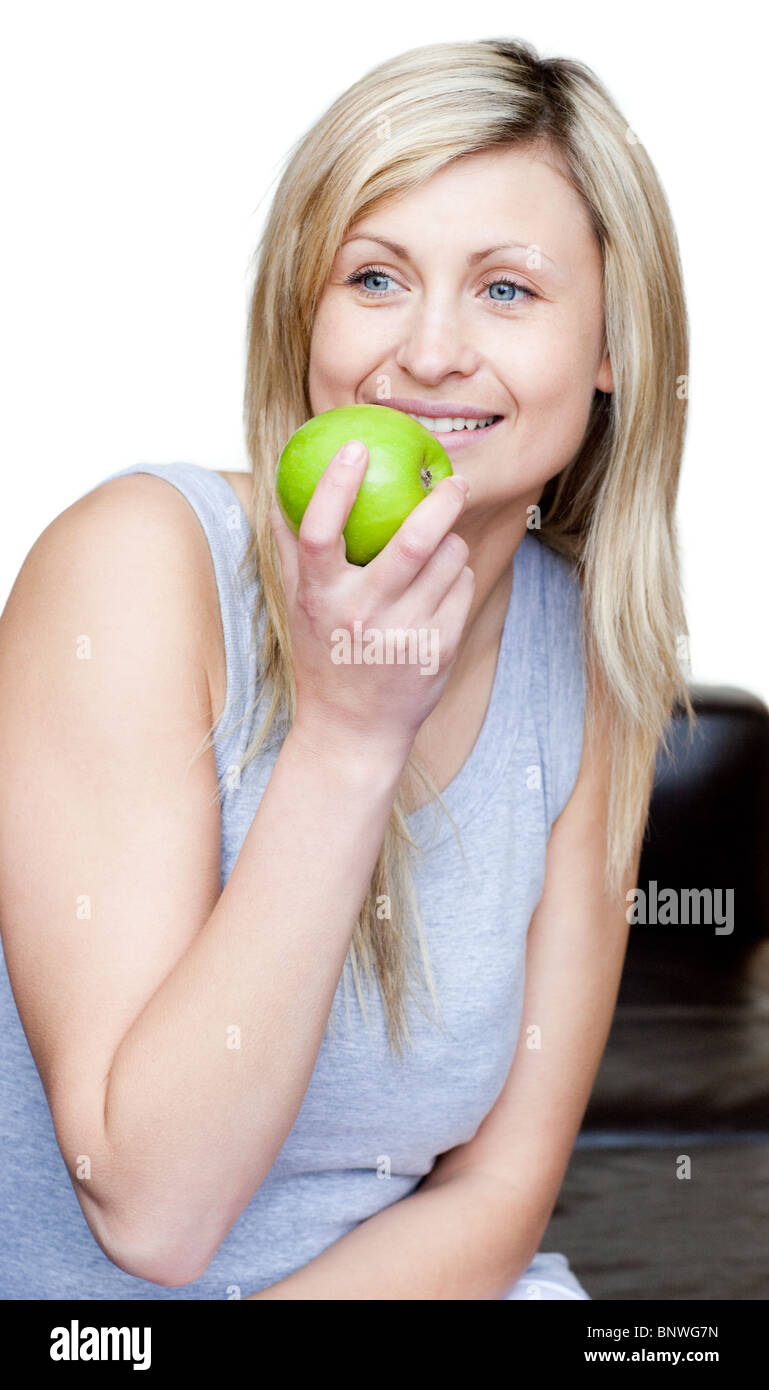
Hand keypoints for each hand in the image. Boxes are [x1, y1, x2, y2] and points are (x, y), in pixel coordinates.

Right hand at [269, 439, 474, 760]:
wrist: (353, 730)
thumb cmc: (323, 654)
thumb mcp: (299, 603)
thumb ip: (292, 544)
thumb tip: (284, 476)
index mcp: (319, 598)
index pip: (319, 532)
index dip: (335, 485)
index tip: (355, 447)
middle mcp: (361, 616)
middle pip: (412, 542)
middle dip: (442, 501)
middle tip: (453, 481)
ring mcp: (404, 635)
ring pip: (447, 560)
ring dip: (451, 540)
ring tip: (442, 540)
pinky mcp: (439, 651)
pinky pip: (462, 587)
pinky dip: (458, 573)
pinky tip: (444, 581)